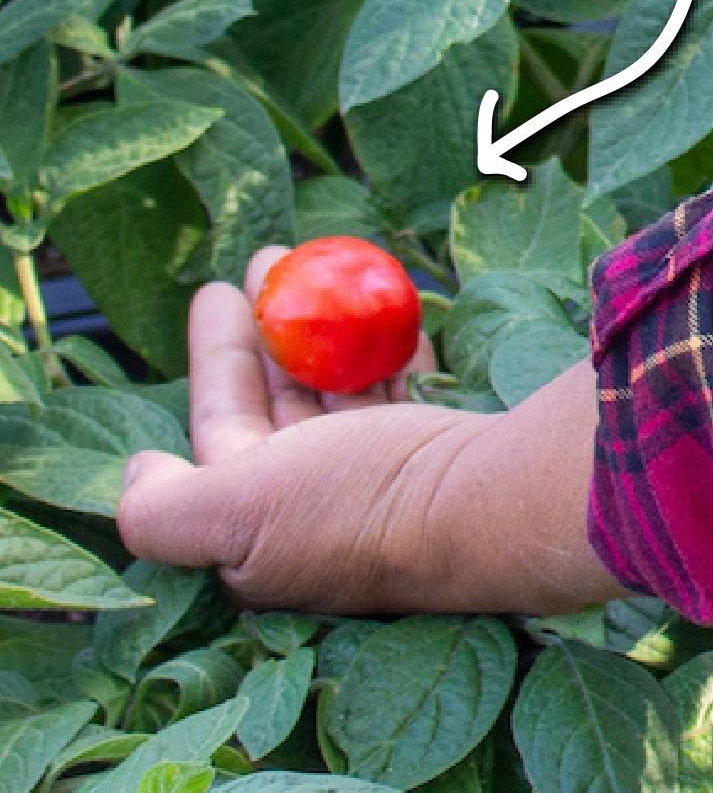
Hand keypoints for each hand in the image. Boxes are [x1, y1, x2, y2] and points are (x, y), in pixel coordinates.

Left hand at [117, 247, 481, 612]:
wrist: (493, 511)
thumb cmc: (357, 503)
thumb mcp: (237, 509)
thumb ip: (164, 506)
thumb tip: (139, 471)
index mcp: (264, 531)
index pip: (224, 429)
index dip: (216, 358)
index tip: (217, 291)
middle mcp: (319, 510)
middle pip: (284, 401)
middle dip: (275, 327)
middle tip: (276, 261)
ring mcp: (380, 483)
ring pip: (342, 391)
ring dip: (332, 330)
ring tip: (333, 267)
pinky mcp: (430, 460)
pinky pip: (398, 393)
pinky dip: (388, 352)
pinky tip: (392, 314)